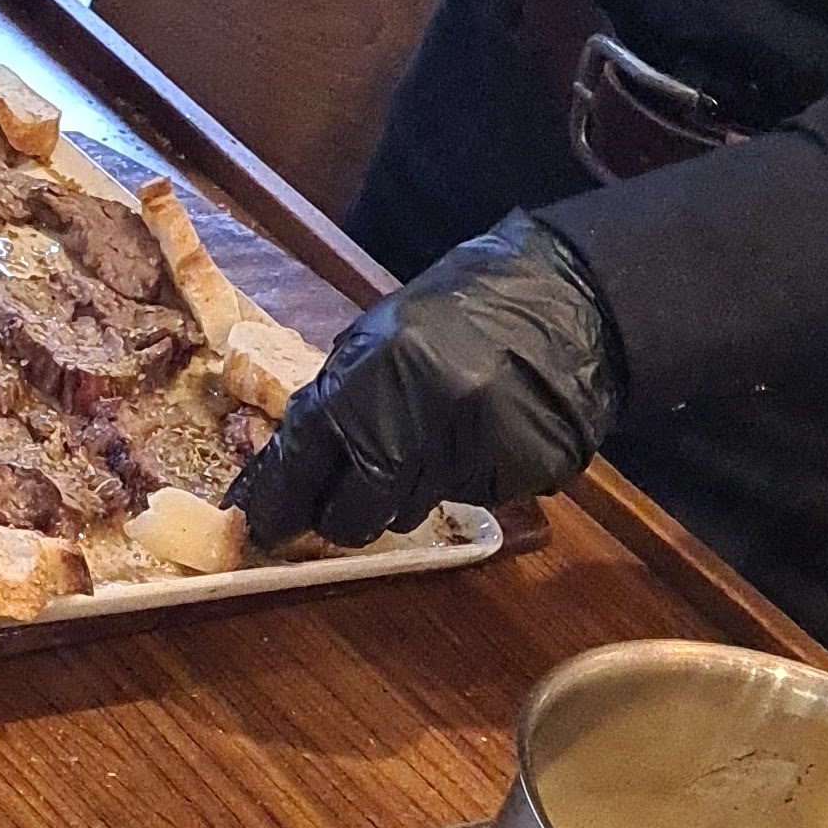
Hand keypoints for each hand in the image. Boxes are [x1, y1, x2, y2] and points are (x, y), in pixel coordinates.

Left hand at [232, 215, 620, 547]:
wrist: (565, 303)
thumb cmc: (464, 308)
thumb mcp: (382, 337)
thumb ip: (342, 398)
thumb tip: (300, 462)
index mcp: (365, 382)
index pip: (302, 461)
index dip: (277, 498)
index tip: (262, 524)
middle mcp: (409, 429)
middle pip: (354, 514)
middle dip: (342, 514)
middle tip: (345, 502)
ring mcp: (461, 460)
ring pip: (409, 512)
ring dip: (405, 490)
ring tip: (432, 438)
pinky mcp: (508, 481)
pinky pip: (465, 500)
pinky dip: (462, 478)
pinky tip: (480, 435)